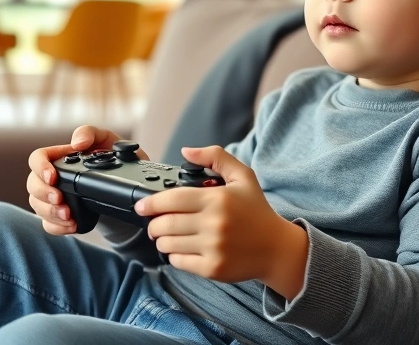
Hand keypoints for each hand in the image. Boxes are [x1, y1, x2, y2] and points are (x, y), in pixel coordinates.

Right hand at [26, 126, 149, 234]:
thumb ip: (90, 133)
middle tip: (60, 199)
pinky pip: (48, 224)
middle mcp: (52, 177)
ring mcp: (55, 197)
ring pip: (37, 206)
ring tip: (68, 216)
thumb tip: (77, 143)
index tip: (52, 176)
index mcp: (59, 157)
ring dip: (50, 212)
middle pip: (32, 184)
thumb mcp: (106, 139)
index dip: (40, 167)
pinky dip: (57, 227)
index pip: (37, 158)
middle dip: (43, 194)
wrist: (127, 183)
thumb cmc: (113, 158)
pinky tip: (72, 225)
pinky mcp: (61, 215)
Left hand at [136, 146, 308, 298]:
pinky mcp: (213, 268)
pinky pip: (178, 262)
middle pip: (165, 224)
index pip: (171, 200)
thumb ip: (215, 156)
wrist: (277, 249)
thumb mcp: (243, 176)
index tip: (141, 206)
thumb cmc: (257, 211)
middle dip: (153, 224)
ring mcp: (213, 248)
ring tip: (166, 236)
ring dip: (161, 240)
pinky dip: (173, 256)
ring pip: (168, 244)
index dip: (150, 203)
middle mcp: (214, 224)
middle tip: (155, 223)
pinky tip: (180, 249)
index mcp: (217, 199)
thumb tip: (186, 151)